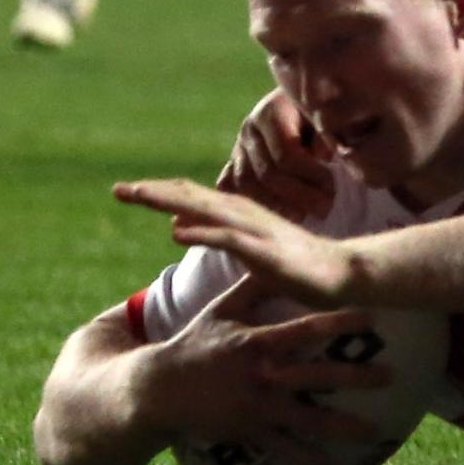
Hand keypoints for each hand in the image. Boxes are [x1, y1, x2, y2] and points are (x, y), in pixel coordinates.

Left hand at [116, 177, 360, 306]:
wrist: (345, 274)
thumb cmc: (299, 265)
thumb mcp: (247, 248)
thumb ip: (212, 234)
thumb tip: (177, 227)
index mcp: (238, 214)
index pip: (191, 196)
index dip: (158, 191)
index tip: (126, 191)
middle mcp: (244, 214)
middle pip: (191, 197)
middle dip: (153, 192)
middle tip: (118, 190)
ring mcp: (255, 230)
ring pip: (205, 210)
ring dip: (170, 202)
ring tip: (137, 196)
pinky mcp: (266, 250)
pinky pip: (229, 239)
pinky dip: (202, 233)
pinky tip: (177, 233)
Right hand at [145, 275, 389, 458]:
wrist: (156, 390)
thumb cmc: (194, 344)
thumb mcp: (219, 311)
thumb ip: (252, 285)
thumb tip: (276, 254)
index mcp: (256, 342)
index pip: (305, 329)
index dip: (339, 323)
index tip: (373, 319)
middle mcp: (261, 375)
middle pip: (316, 375)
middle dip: (356, 377)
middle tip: (393, 376)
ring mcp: (255, 406)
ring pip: (307, 418)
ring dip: (343, 426)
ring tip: (377, 431)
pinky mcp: (247, 430)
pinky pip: (281, 447)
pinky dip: (305, 457)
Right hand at [219, 89, 335, 221]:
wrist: (309, 114)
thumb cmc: (329, 118)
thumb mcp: (333, 121)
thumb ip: (328, 135)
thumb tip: (322, 155)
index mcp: (274, 111)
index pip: (286, 155)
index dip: (311, 176)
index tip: (333, 187)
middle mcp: (250, 129)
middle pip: (266, 173)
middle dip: (299, 196)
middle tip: (325, 208)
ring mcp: (238, 147)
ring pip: (246, 185)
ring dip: (277, 206)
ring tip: (304, 215)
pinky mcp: (233, 164)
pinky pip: (231, 189)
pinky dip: (253, 205)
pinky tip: (280, 214)